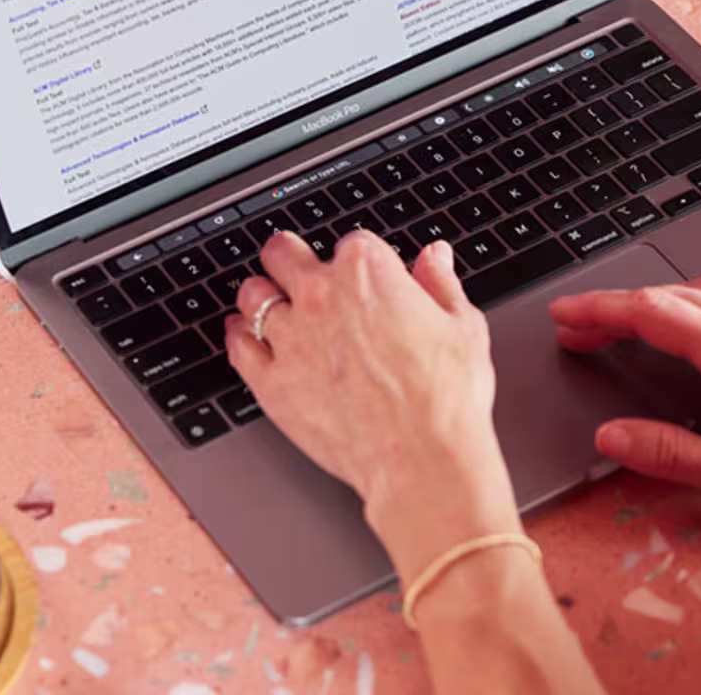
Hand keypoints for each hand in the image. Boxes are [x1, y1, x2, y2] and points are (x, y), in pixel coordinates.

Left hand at [226, 231, 522, 576]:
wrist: (420, 457)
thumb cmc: (445, 397)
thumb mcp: (462, 326)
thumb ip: (440, 283)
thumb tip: (433, 257)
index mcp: (367, 270)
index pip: (349, 242)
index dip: (357, 259)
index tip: (361, 273)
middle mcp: (320, 294)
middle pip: (282, 253)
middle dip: (288, 256)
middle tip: (292, 263)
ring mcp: (290, 337)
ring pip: (252, 296)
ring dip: (261, 295)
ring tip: (268, 301)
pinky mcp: (270, 381)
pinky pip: (238, 347)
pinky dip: (239, 337)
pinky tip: (244, 335)